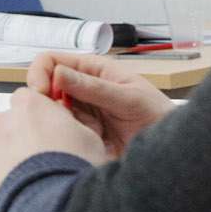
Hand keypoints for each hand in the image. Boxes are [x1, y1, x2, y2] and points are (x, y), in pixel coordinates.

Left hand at [0, 86, 109, 211]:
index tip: (53, 131)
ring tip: (37, 183)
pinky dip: (3, 182)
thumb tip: (66, 124)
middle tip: (47, 162)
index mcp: (28, 106)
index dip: (42, 115)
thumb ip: (71, 124)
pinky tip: (24, 195)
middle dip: (25, 139)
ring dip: (13, 162)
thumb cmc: (73, 169)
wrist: (51, 206)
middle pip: (11, 125)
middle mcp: (1, 122)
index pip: (28, 99)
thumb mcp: (90, 138)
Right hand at [29, 52, 174, 157]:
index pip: (51, 60)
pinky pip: (59, 130)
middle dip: (43, 100)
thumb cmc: (158, 117)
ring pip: (49, 110)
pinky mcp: (80, 131)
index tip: (41, 92)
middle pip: (44, 86)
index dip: (40, 73)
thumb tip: (58, 73)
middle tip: (53, 116)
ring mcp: (80, 110)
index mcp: (93, 69)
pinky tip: (82, 142)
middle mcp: (81, 87)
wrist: (170, 151)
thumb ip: (93, 87)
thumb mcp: (128, 99)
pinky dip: (64, 136)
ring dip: (56, 120)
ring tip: (77, 131)